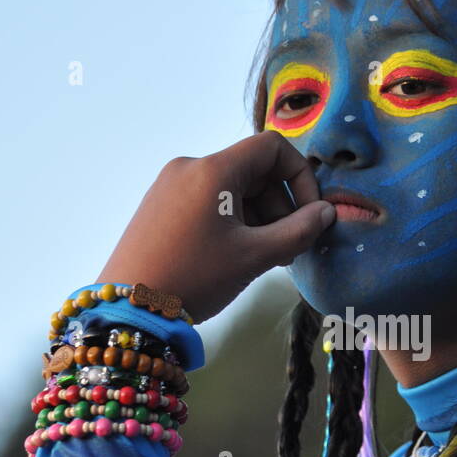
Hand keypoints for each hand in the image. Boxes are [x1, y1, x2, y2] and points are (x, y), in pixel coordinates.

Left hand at [95, 130, 335, 323]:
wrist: (128, 309)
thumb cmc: (195, 277)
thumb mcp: (254, 257)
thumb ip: (298, 231)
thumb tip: (328, 213)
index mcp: (214, 170)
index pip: (272, 147)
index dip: (300, 176)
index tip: (309, 215)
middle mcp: (190, 167)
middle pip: (252, 170)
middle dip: (280, 205)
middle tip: (288, 249)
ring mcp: (170, 185)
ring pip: (231, 189)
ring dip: (258, 217)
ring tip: (263, 258)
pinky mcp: (158, 206)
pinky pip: (208, 201)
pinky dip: (231, 221)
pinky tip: (233, 256)